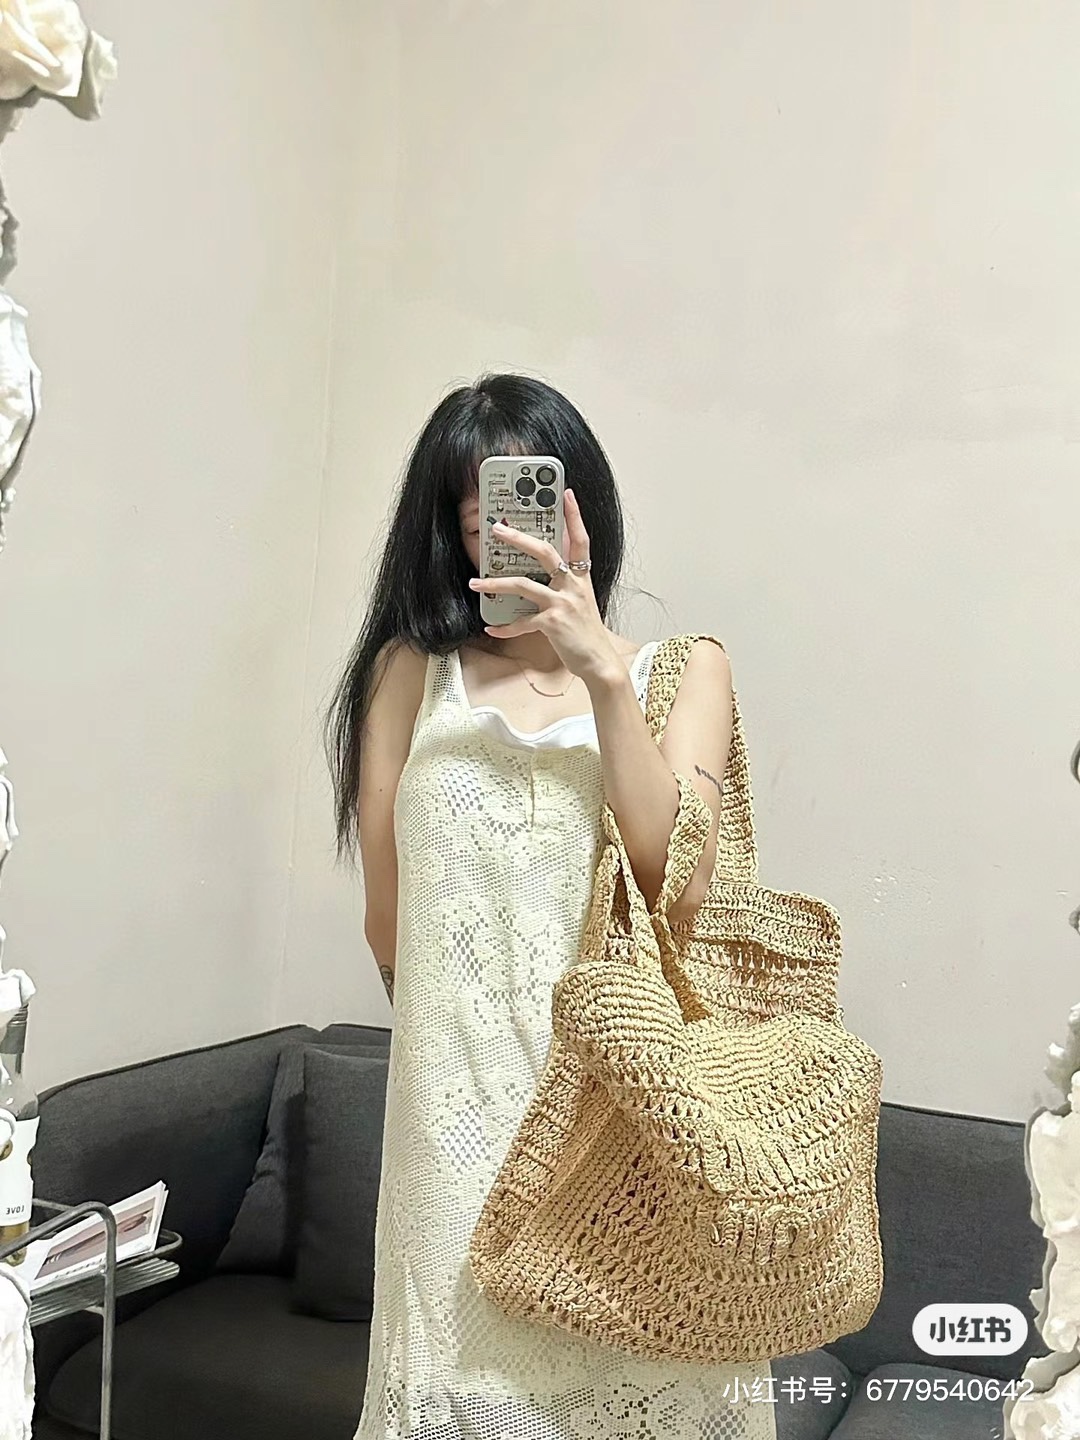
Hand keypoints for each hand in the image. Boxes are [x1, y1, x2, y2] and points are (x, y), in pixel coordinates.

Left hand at [466, 487, 620, 684]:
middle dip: (519, 538)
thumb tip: (543, 574)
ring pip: (524, 585)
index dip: (574, 515)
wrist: (600, 662)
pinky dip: (505, 626)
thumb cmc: (587, 634)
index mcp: (581, 578)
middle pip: (545, 552)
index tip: (566, 493)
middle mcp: (573, 586)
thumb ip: (566, 585)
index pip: (580, 540)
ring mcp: (563, 603)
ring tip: (475, 583)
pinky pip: (522, 622)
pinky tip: (490, 628)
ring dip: (495, 583)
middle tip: (497, 529)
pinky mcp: (552, 623)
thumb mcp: (582, 602)